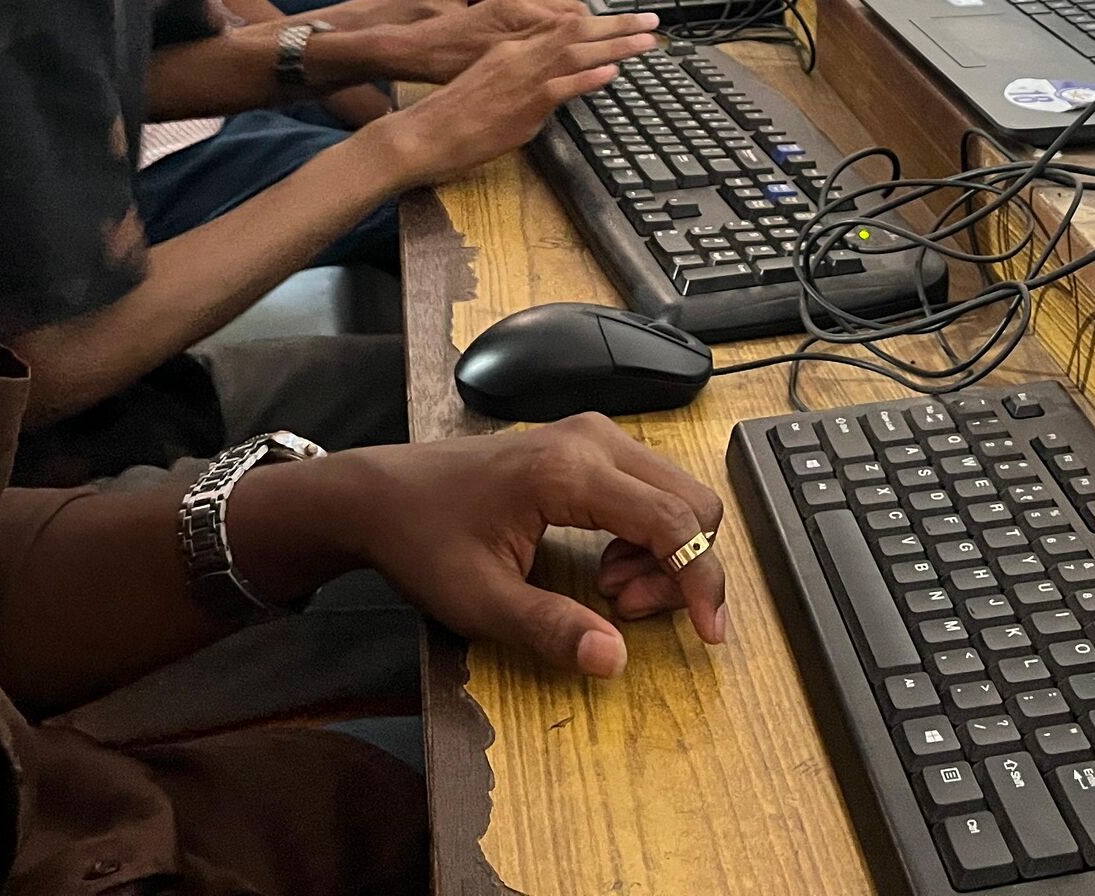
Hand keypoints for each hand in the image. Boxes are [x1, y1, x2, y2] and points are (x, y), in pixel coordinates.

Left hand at [328, 416, 729, 673]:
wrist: (384, 494)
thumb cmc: (425, 541)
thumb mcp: (480, 601)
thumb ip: (550, 629)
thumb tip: (615, 660)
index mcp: (570, 472)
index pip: (672, 520)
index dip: (701, 579)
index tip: (710, 633)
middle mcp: (594, 440)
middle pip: (692, 500)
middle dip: (683, 567)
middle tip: (630, 610)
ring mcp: (594, 435)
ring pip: (678, 494)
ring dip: (666, 553)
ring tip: (613, 592)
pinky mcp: (589, 444)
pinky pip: (652, 488)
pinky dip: (649, 534)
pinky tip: (608, 565)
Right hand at [381, 15, 659, 180]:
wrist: (424, 131)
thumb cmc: (452, 114)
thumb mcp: (488, 81)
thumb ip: (519, 75)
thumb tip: (546, 82)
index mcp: (511, 47)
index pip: (560, 27)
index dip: (595, 22)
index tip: (622, 20)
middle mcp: (520, 55)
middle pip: (576, 31)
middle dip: (617, 25)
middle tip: (651, 21)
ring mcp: (523, 78)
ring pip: (577, 52)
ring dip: (615, 44)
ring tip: (647, 40)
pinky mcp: (524, 104)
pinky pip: (562, 86)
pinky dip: (588, 77)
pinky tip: (612, 70)